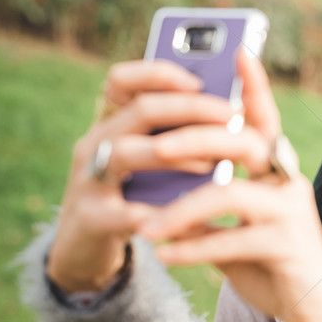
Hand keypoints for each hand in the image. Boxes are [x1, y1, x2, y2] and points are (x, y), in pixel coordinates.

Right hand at [46, 60, 235, 292]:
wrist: (86, 247)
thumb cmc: (133, 196)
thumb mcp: (151, 159)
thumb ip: (179, 136)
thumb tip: (235, 113)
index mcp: (113, 122)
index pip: (122, 81)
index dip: (158, 74)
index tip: (199, 81)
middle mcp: (97, 142)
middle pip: (138, 110)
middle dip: (189, 109)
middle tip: (232, 116)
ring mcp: (88, 178)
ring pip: (123, 153)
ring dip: (172, 155)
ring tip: (210, 164)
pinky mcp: (90, 218)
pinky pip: (120, 212)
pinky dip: (153, 211)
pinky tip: (183, 214)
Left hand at [139, 54, 321, 321]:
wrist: (313, 306)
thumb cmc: (270, 259)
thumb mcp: (235, 223)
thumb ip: (208, 201)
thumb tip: (163, 187)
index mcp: (275, 168)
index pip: (264, 119)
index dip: (253, 86)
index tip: (238, 51)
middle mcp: (287, 181)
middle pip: (244, 142)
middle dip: (197, 138)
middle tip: (157, 147)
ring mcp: (291, 211)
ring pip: (230, 195)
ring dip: (182, 211)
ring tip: (147, 229)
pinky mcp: (288, 244)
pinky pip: (231, 240)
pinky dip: (193, 248)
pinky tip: (165, 255)